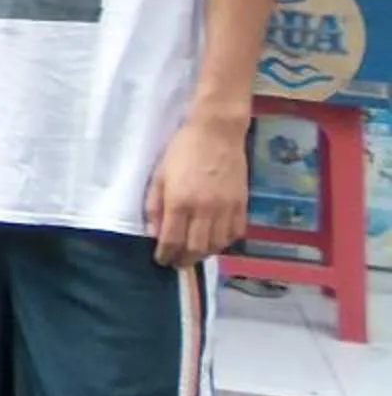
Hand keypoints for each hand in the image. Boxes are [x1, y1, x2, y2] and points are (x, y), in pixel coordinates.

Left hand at [145, 115, 250, 267]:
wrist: (216, 132)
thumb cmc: (182, 150)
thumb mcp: (159, 175)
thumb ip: (154, 206)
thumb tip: (153, 234)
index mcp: (180, 201)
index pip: (172, 240)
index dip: (165, 255)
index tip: (161, 260)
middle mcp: (205, 208)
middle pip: (196, 248)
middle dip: (184, 260)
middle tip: (177, 263)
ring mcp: (227, 207)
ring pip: (218, 244)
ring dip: (204, 254)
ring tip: (194, 254)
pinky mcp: (243, 204)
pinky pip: (236, 233)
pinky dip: (225, 243)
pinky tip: (215, 241)